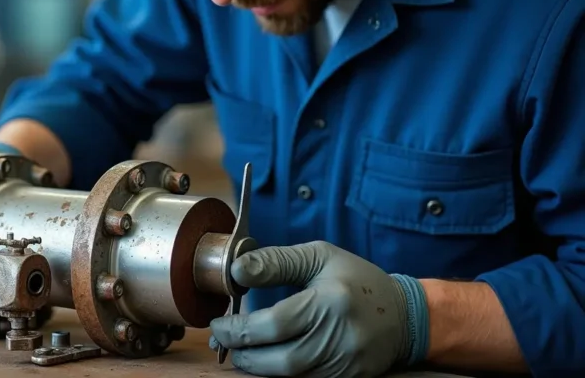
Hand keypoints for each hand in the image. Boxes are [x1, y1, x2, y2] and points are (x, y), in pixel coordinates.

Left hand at [209, 241, 428, 377]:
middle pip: (279, 358)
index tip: (219, 322)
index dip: (240, 328)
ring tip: (237, 350)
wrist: (404, 315)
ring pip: (289, 375)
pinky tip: (264, 359)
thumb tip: (236, 270)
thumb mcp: (319, 257)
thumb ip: (276, 262)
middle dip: (242, 351)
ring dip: (256, 365)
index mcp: (330, 301)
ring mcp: (344, 364)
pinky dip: (279, 373)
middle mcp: (338, 337)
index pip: (276, 324)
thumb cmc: (356, 279)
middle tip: (222, 339)